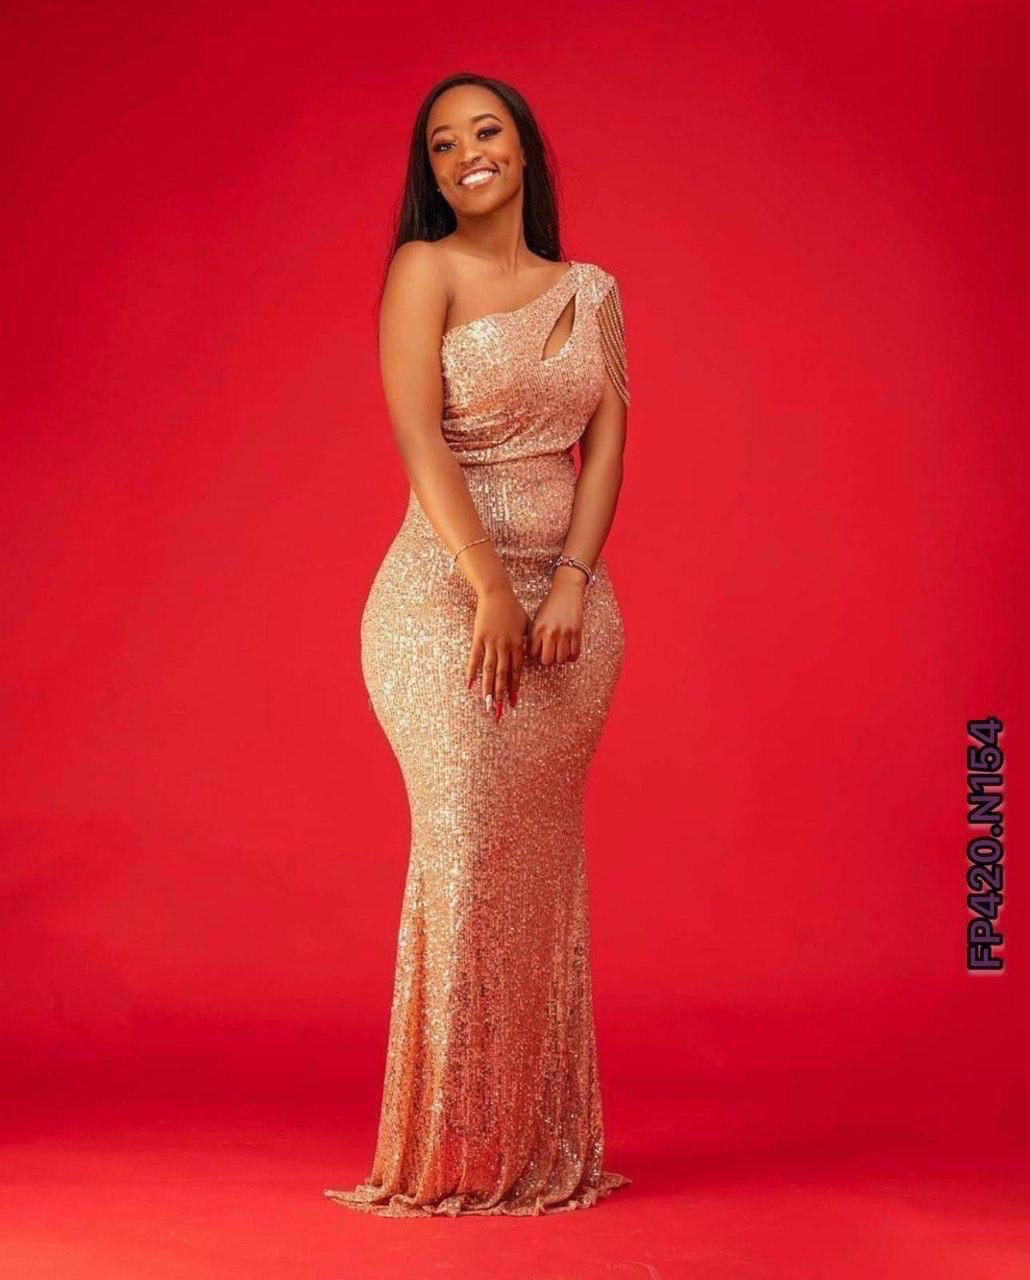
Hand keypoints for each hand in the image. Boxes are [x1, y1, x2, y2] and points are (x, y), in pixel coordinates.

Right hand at [465, 584, 530, 719]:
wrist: (498, 594)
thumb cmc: (513, 608)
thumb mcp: (526, 624)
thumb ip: (527, 641)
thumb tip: (529, 655)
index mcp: (518, 645)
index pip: (516, 672)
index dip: (514, 688)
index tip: (513, 703)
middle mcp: (505, 647)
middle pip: (502, 675)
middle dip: (501, 695)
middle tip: (499, 711)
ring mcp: (491, 643)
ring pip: (489, 670)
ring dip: (487, 688)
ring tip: (486, 703)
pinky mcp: (478, 638)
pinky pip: (474, 658)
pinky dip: (471, 671)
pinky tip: (470, 685)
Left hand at [529, 566, 586, 664]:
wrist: (566, 591)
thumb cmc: (550, 604)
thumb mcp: (537, 618)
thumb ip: (534, 634)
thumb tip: (532, 652)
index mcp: (538, 628)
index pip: (533, 653)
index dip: (535, 655)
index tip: (538, 652)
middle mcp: (550, 632)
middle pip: (546, 660)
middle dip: (547, 660)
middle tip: (549, 655)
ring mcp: (564, 633)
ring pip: (561, 660)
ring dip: (559, 659)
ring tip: (559, 653)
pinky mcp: (576, 633)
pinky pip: (574, 653)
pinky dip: (571, 657)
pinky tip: (569, 653)